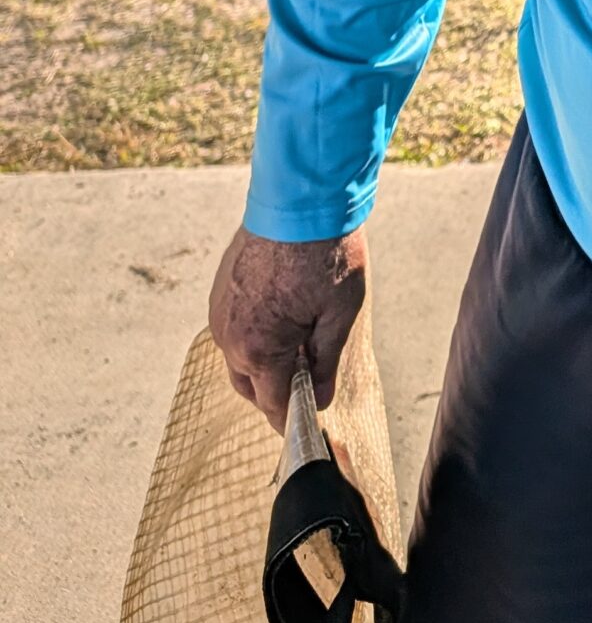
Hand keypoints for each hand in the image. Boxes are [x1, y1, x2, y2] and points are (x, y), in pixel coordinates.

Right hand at [208, 224, 368, 432]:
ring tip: (297, 345)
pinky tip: (279, 319)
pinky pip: (233, 327)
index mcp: (258, 348)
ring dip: (262, 361)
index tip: (305, 424)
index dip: (290, 418)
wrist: (301, 199)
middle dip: (274, 391)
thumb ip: (325, 362)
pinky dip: (252, 335)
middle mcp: (230, 335)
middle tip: (305, 383)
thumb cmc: (325, 254)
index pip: (271, 403)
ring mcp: (220, 311)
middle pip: (249, 384)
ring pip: (238, 356)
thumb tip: (319, 398)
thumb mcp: (339, 314)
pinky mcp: (220, 290)